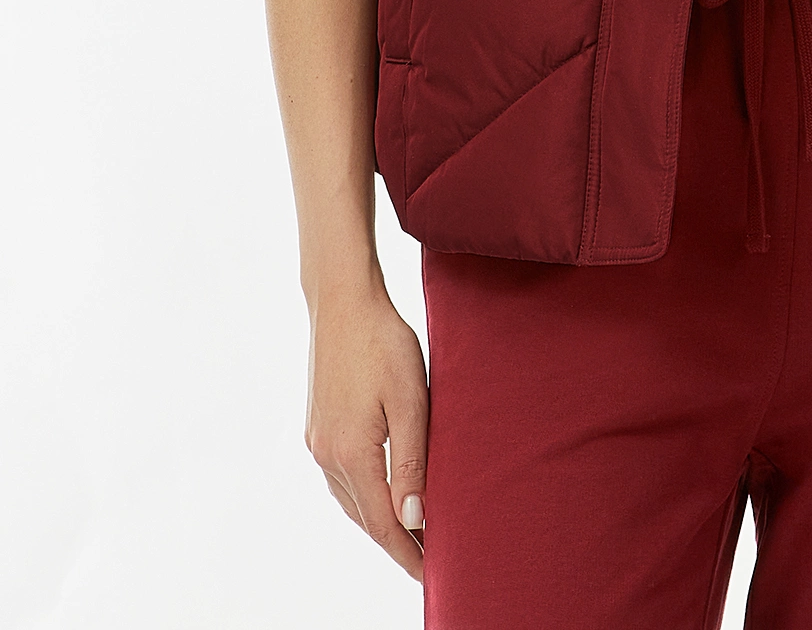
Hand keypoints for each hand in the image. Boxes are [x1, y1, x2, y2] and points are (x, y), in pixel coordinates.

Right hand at [304, 282, 428, 581]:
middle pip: (363, 517)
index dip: (407, 552)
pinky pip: (341, 477)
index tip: (431, 574)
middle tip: (428, 561)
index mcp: (351, 453)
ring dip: (378, 520)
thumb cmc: (384, 342)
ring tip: (411, 534)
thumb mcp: (411, 400)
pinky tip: (381, 493)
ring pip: (350, 499)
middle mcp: (326, 454)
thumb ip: (412, 462)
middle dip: (395, 542)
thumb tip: (414, 519)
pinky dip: (363, 495)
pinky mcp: (317, 426)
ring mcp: (317, 440)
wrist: (343, 300)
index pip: (382, 523)